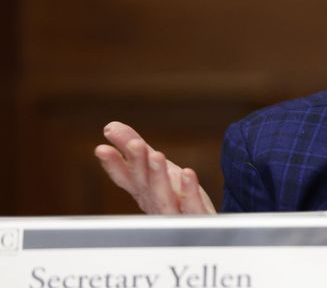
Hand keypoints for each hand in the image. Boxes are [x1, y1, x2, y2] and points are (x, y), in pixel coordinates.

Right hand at [94, 121, 216, 213]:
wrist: (203, 224)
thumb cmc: (175, 195)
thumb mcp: (154, 169)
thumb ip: (133, 149)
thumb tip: (110, 126)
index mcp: (143, 190)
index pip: (124, 177)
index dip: (113, 164)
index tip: (101, 149)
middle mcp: (155, 202)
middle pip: (143, 182)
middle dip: (137, 163)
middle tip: (135, 144)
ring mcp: (174, 211)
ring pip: (163, 195)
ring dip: (158, 176)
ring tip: (157, 155)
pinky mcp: (196, 216)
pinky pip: (191, 205)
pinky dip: (188, 190)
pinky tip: (188, 173)